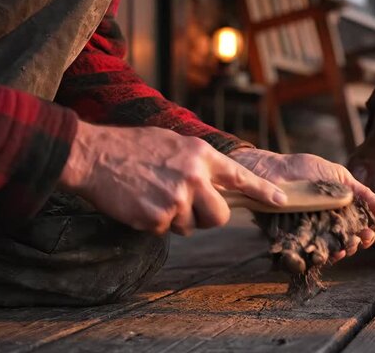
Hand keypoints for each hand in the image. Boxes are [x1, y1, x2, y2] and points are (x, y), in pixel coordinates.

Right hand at [58, 121, 286, 235]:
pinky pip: (167, 230)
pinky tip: (142, 202)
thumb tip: (219, 183)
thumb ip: (200, 163)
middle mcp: (194, 177)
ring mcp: (175, 199)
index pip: (241, 178)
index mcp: (201, 155)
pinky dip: (156, 222)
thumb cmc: (134, 146)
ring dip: (177, 219)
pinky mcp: (156, 217)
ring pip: (191, 226)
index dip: (263, 191)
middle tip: (191, 208)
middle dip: (209, 218)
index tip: (281, 200)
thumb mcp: (175, 143)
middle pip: (220, 216)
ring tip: (155, 195)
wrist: (94, 154)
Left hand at [228, 148, 374, 260]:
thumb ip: (363, 193)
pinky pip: (300, 254)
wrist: (274, 168)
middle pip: (343, 243)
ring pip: (325, 251)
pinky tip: (318, 255)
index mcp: (339, 212)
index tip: (369, 235)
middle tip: (357, 241)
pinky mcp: (288, 238)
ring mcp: (307, 233)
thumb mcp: (340, 177)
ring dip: (336, 253)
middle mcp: (325, 226)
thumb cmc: (307, 169)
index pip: (356, 230)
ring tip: (341, 249)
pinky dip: (309, 258)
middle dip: (353, 245)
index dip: (364, 235)